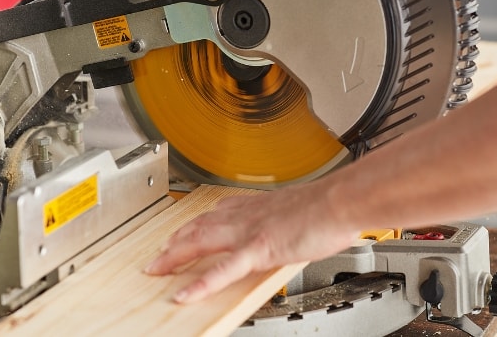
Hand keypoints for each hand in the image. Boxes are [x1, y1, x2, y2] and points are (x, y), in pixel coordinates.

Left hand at [144, 181, 358, 302]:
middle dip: (174, 242)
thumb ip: (283, 217)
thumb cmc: (326, 204)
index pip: (215, 213)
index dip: (194, 224)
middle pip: (198, 227)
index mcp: (255, 205)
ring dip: (175, 257)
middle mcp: (245, 215)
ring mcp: (248, 231)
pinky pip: (222, 271)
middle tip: (157, 255)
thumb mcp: (297, 207)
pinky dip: (201, 284)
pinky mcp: (258, 249)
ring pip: (200, 243)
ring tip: (156, 271)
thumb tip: (285, 225)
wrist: (339, 201)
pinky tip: (185, 295)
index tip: (182, 230)